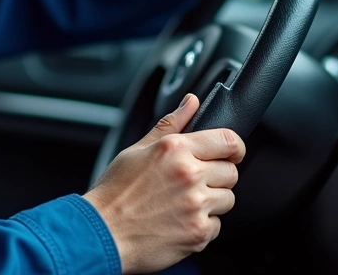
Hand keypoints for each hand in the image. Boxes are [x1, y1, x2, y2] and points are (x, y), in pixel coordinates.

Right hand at [84, 94, 244, 273]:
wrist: (102, 234)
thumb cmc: (115, 192)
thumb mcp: (137, 150)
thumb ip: (171, 125)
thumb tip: (192, 102)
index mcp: (175, 149)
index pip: (228, 140)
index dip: (235, 147)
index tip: (232, 153)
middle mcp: (189, 175)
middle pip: (231, 172)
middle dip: (217, 176)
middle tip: (194, 183)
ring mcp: (196, 206)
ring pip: (227, 199)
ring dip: (212, 202)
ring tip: (184, 204)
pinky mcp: (198, 233)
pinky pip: (217, 226)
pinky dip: (202, 226)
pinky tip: (179, 222)